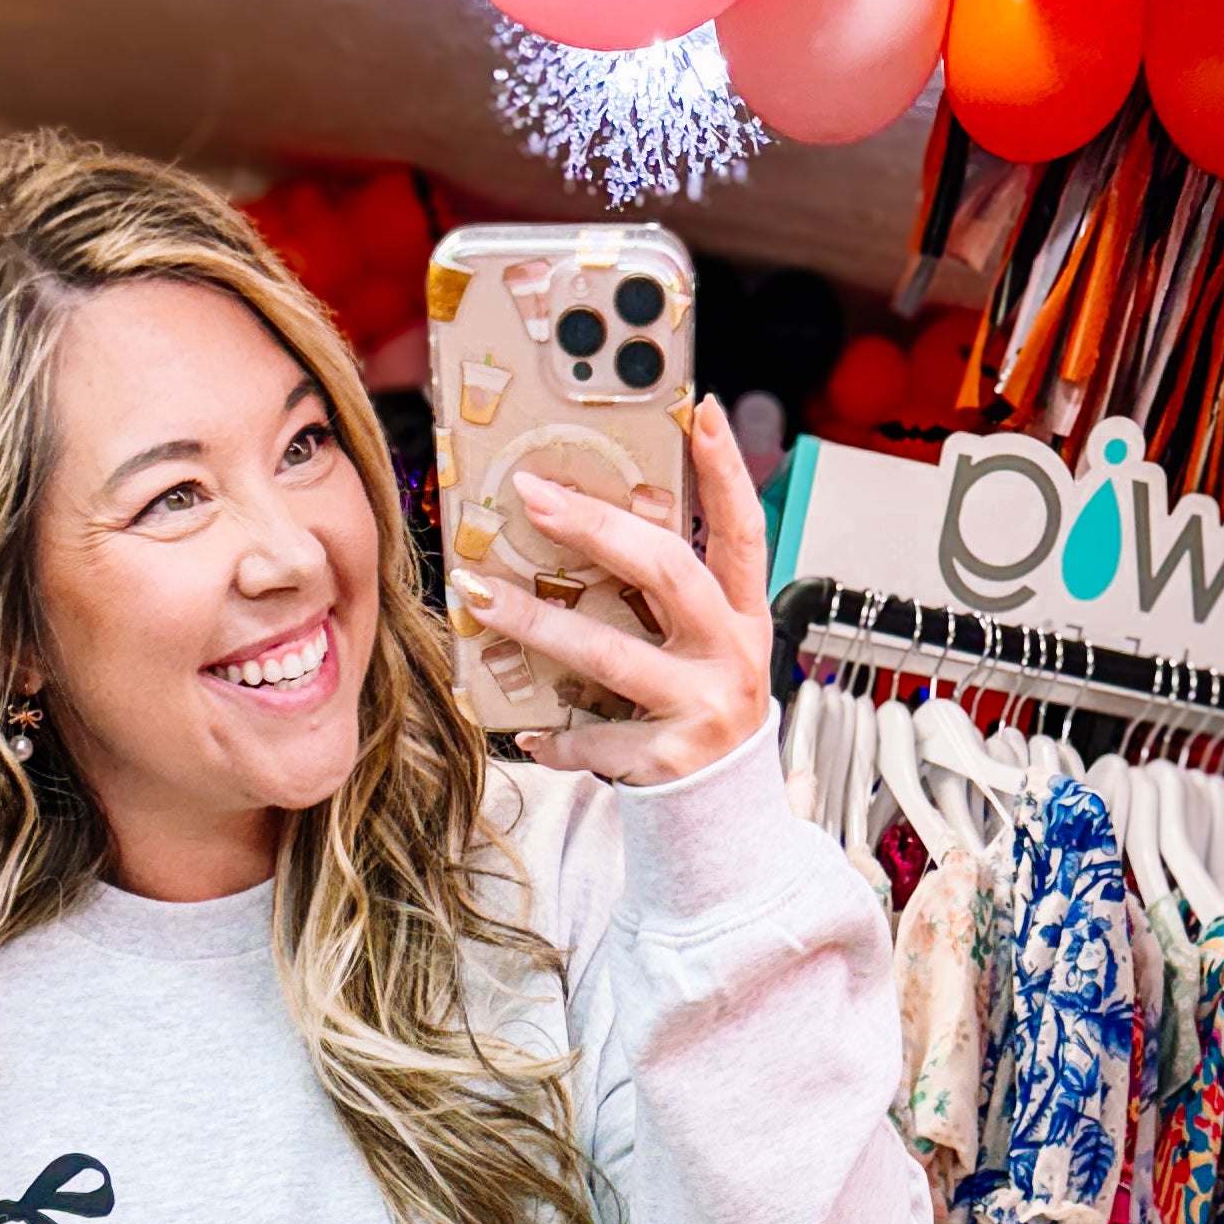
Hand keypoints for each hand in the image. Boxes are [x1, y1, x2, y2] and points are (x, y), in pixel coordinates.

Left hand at [453, 392, 772, 787]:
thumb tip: (591, 522)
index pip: (742, 531)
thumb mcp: (704, 646)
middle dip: (597, 529)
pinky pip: (593, 734)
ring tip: (480, 596)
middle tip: (535, 497)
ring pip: (610, 653)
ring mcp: (701, 706)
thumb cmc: (700, 712)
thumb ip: (670, 595)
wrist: (722, 812)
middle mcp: (730, 654)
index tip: (703, 411)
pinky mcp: (666, 757)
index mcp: (742, 615)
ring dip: (537, 624)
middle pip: (666, 571)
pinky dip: (553, 735)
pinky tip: (523, 729)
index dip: (727, 472)